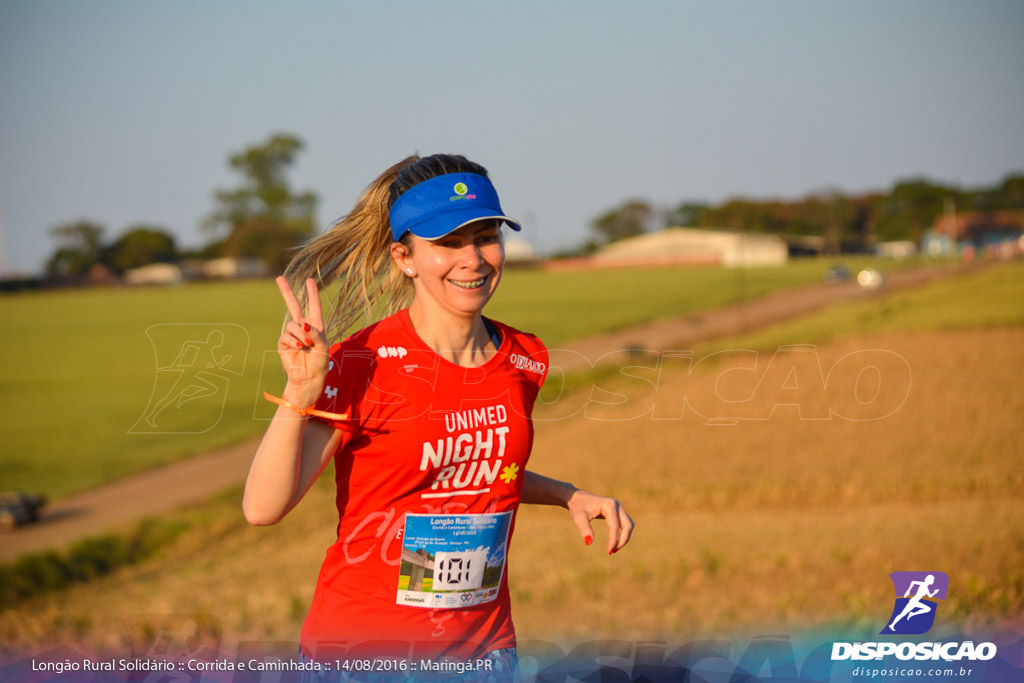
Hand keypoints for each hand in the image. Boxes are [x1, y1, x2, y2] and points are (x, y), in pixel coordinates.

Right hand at [275, 276, 328, 406]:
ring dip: (300, 334)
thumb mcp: (323, 346)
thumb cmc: (320, 362)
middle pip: (293, 305)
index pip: (313, 305)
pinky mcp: (283, 343)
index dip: (312, 293)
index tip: (309, 280)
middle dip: (286, 291)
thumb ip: (315, 333)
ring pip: (292, 324)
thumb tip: (303, 324)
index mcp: (316, 325)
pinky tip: (299, 347)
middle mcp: (303, 327)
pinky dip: (293, 340)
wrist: (309, 377)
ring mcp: (292, 334)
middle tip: (278, 278)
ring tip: (306, 345)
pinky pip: (286, 335)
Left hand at [566, 488, 634, 554]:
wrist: (577, 497)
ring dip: (624, 538)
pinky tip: (614, 542)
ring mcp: (619, 507)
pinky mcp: (618, 511)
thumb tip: (589, 542)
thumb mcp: (578, 518)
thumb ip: (584, 529)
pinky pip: (625, 524)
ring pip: (628, 525)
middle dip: (623, 540)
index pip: (615, 526)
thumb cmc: (578, 507)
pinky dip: (622, 534)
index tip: (608, 552)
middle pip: (628, 525)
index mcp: (609, 505)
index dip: (613, 540)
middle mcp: (617, 505)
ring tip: (613, 549)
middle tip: (612, 551)